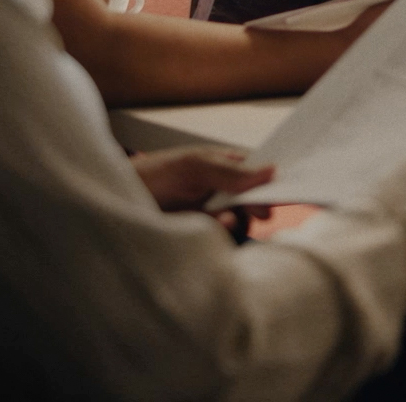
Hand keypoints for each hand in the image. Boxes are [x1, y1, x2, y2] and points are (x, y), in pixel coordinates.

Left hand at [131, 146, 274, 228]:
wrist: (119, 204)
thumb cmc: (156, 174)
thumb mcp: (195, 165)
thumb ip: (232, 171)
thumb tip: (273, 171)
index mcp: (229, 167)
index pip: (261, 173)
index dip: (274, 181)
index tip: (286, 190)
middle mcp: (226, 192)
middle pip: (258, 201)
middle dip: (259, 205)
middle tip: (262, 211)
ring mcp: (217, 215)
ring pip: (245, 222)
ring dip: (239, 221)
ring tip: (225, 220)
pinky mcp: (205, 237)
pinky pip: (226, 240)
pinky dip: (224, 235)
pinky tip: (215, 227)